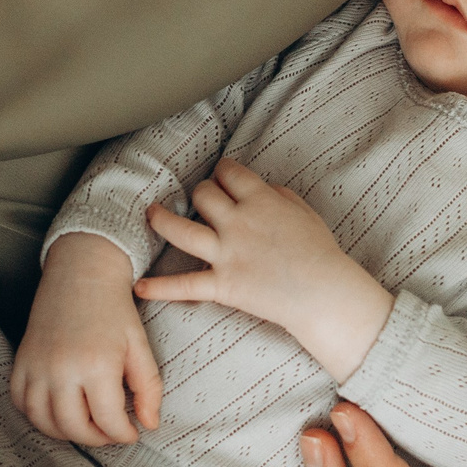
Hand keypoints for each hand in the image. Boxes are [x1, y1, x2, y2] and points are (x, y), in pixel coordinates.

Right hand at [12, 233, 162, 445]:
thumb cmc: (114, 309)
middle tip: (111, 432)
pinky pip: (21, 403)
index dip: (123, 435)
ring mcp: (37, 366)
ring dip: (66, 432)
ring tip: (87, 425)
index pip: (108, 421)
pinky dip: (38, 415)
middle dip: (97, 439)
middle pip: (75, 428)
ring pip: (44, 422)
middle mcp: (61, 369)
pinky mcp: (21, 361)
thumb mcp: (139, 346)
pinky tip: (58, 411)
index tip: (131, 433)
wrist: (81, 274)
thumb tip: (149, 424)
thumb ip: (148, 388)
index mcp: (96, 365)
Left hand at [138, 160, 392, 378]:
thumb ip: (280, 196)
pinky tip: (140, 287)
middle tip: (202, 201)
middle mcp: (238, 222)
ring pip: (181, 229)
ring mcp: (227, 254)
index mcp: (262, 200)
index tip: (222, 178)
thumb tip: (262, 189)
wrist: (326, 294)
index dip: (222, 173)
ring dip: (161, 220)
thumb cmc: (321, 254)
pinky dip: (160, 288)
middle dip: (200, 194)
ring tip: (151, 215)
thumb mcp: (305, 213)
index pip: (228, 172)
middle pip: (203, 194)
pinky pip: (184, 286)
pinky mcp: (223, 285)